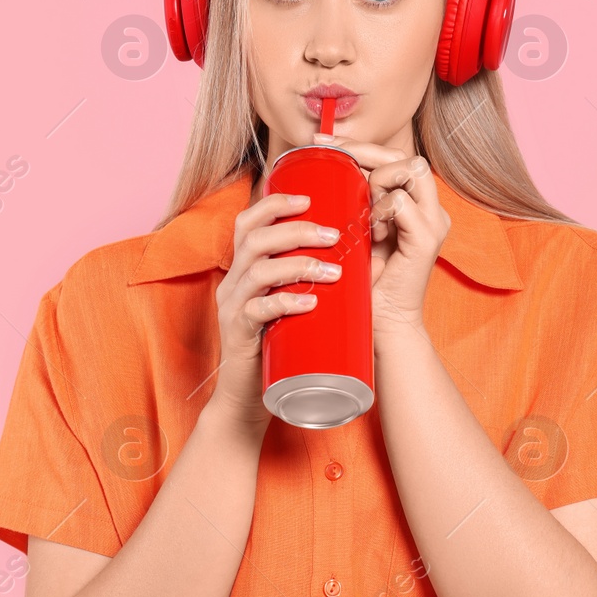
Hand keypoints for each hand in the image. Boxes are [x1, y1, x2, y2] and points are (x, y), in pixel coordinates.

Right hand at [209, 190, 344, 440]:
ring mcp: (232, 307)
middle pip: (255, 239)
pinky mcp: (239, 334)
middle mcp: (233, 282)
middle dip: (296, 230)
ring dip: (298, 264)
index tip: (308, 198)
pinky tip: (311, 303)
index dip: (275, 203)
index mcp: (242, 268)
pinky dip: (286, 302)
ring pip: (258, 270)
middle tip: (334, 236)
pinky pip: (258, 310)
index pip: (247, 222)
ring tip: (334, 270)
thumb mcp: (290, 303)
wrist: (249, 398)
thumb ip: (310, 280)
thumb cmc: (279, 346)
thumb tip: (363, 255)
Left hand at [312, 133, 448, 334]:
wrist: (380, 323)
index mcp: (414, 205)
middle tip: (330, 154)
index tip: (320, 142)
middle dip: (364, 151)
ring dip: (378, 180)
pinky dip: (381, 208)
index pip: (394, 157)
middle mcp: (430, 209)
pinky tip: (369, 230)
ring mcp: (433, 222)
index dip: (358, 145)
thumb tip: (320, 168)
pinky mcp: (427, 239)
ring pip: (411, 169)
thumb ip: (351, 201)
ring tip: (361, 211)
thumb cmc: (362, 282)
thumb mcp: (354, 231)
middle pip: (405, 155)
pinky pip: (402, 202)